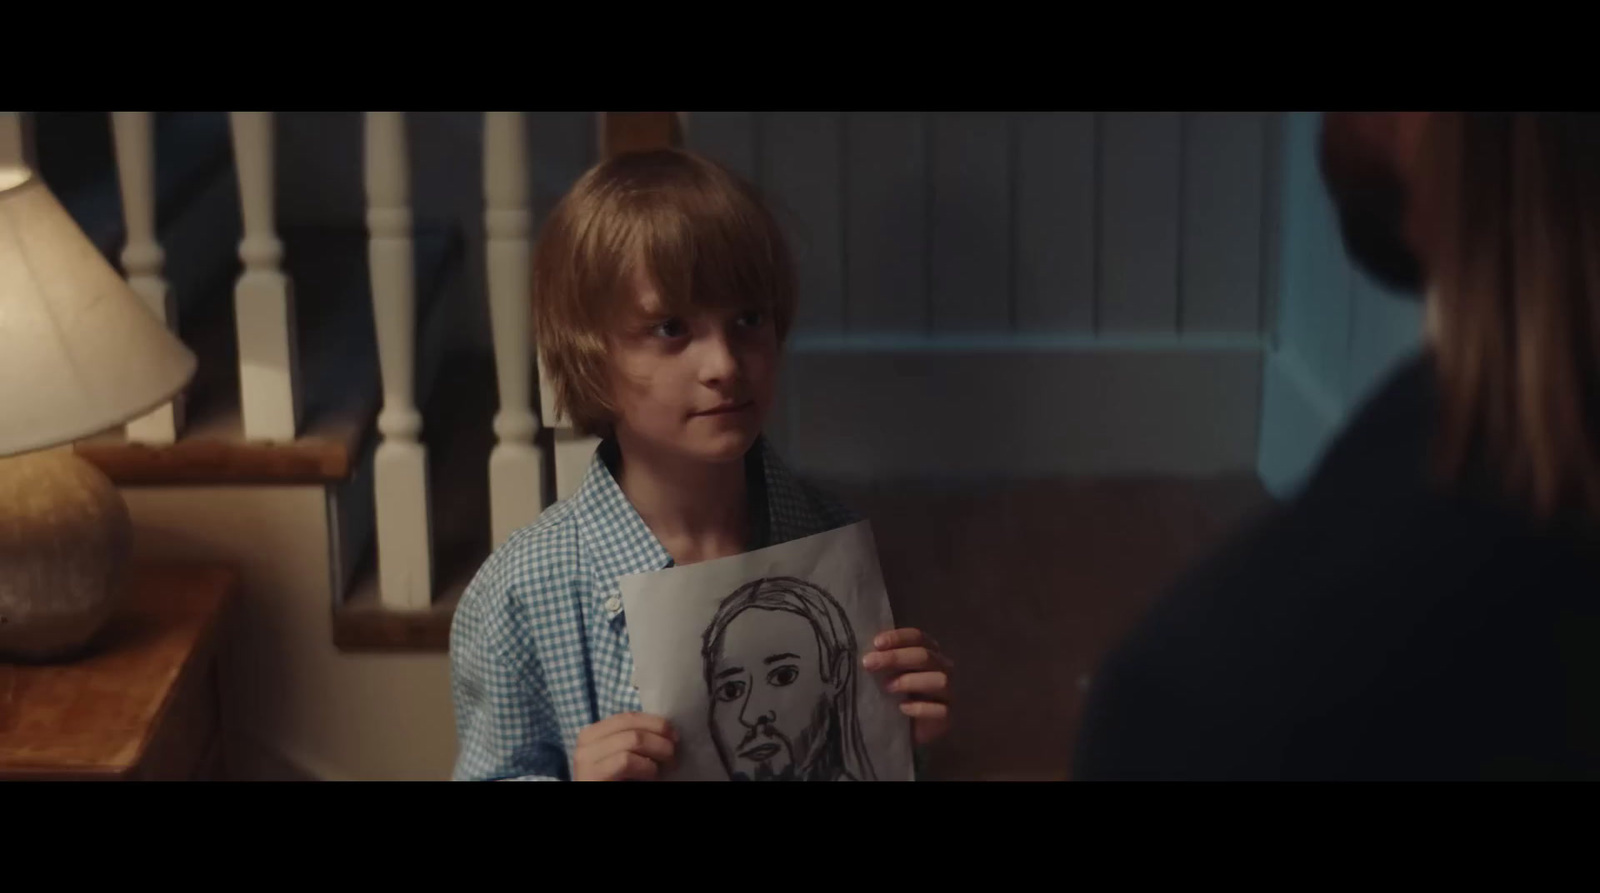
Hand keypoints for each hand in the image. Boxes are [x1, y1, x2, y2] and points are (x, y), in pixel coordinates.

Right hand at [573, 712, 677, 780]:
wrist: (599, 804)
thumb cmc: (615, 780)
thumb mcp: (621, 754)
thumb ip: (632, 739)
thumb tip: (664, 727)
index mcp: (592, 733)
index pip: (627, 717)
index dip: (655, 722)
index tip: (673, 734)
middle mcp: (585, 741)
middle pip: (631, 724)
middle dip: (659, 734)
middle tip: (675, 750)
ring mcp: (586, 758)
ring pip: (633, 739)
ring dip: (659, 750)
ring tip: (670, 763)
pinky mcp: (592, 775)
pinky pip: (626, 761)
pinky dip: (646, 767)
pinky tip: (653, 775)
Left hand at [862, 628, 952, 745]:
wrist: (904, 731)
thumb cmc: (893, 696)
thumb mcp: (886, 675)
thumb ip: (881, 661)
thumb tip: (864, 652)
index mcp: (928, 652)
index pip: (918, 637)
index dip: (898, 638)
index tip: (876, 643)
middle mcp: (942, 669)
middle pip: (925, 656)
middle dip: (895, 658)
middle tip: (869, 663)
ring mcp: (948, 693)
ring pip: (939, 680)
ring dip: (910, 681)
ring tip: (886, 687)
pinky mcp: (947, 717)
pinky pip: (940, 710)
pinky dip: (920, 708)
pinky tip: (902, 708)